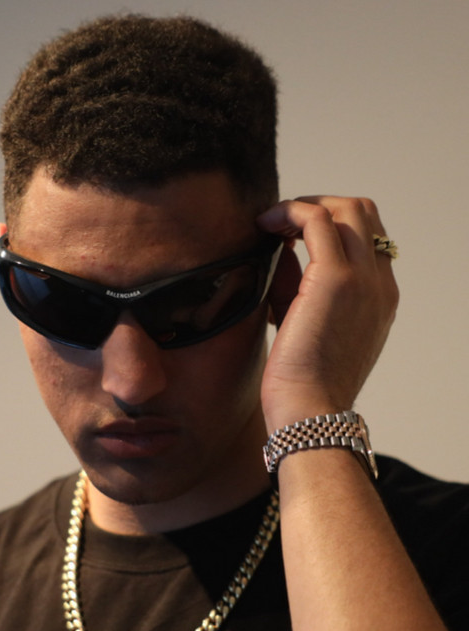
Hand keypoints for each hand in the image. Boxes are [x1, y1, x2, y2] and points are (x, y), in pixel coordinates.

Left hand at [257, 196, 398, 432]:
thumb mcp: (313, 326)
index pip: (367, 237)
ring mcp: (363, 278)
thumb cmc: (304, 379)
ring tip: (272, 222)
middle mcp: (380, 283)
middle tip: (283, 222)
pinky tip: (265, 225)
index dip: (330, 224)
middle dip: (320, 205)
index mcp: (380, 297)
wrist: (310, 411)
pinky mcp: (335, 278)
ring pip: (346, 208)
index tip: (292, 233)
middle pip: (363, 213)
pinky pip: (316, 220)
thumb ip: (304, 288)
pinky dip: (290, 212)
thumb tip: (281, 251)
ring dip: (304, 206)